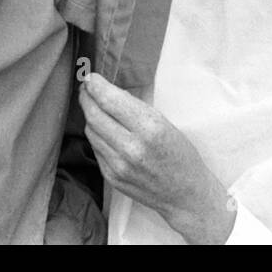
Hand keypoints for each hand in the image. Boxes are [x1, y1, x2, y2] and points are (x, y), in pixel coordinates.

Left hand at [80, 74, 234, 244]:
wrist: (185, 194)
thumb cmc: (180, 154)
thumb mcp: (165, 123)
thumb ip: (135, 108)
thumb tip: (108, 91)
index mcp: (150, 128)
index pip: (110, 101)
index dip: (95, 85)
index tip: (90, 77)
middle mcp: (131, 148)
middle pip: (94, 115)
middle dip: (86, 97)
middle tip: (86, 88)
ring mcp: (118, 165)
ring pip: (91, 131)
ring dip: (90, 115)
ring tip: (95, 107)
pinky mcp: (111, 177)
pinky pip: (96, 148)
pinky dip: (97, 135)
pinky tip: (104, 130)